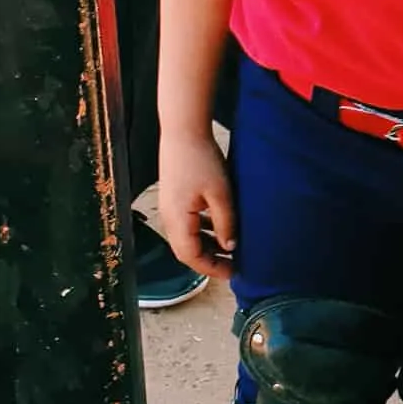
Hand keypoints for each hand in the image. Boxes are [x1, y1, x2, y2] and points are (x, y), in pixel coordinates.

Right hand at [154, 132, 237, 280]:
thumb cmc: (201, 160)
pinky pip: (187, 224)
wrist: (183, 131)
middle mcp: (169, 219)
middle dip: (210, 260)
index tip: (233, 272)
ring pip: (188, 238)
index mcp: (178, 221)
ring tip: (230, 247)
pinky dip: (202, 231)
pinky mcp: (174, 199)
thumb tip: (231, 247)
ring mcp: (169, 209)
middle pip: (187, 251)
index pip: (192, 257)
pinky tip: (219, 226)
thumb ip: (226, 224)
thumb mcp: (221, 194)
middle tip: (234, 264)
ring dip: (207, 245)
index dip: (212, 269)